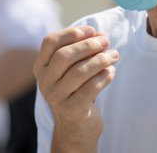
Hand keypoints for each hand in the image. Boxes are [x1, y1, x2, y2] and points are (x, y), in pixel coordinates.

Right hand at [34, 26, 118, 151]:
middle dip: (88, 46)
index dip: (71, 33)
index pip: (50, 42)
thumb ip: (85, 49)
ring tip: (114, 55)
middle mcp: (44, 82)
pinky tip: (112, 72)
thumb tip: (100, 35)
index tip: (92, 30)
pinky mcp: (71, 110)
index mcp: (41, 67)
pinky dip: (104, 77)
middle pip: (64, 56)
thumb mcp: (76, 67)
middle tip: (106, 42)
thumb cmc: (77, 89)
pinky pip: (90, 88)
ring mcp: (56, 97)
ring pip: (79, 72)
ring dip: (100, 60)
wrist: (76, 126)